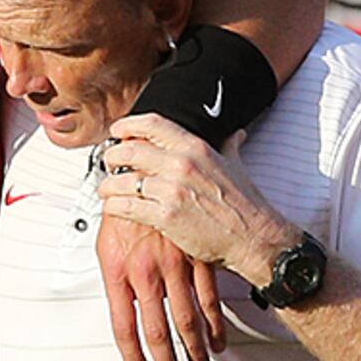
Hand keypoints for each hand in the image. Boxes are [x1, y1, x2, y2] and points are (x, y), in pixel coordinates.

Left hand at [95, 209, 223, 360]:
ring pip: (186, 320)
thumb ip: (117, 284)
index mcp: (118, 272)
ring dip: (194, 352)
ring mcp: (174, 265)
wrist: (145, 172)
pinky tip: (217, 344)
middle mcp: (146, 272)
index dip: (132, 356)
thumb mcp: (106, 247)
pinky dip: (214, 326)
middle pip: (157, 332)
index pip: (123, 327)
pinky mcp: (197, 257)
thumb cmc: (124, 214)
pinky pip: (209, 300)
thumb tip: (125, 316)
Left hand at [97, 114, 275, 276]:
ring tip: (106, 189)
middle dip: (112, 156)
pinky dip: (113, 206)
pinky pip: (124, 206)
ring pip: (121, 180)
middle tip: (109, 162)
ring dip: (108, 184)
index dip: (128, 125)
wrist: (253, 236)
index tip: (118, 130)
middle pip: (129, 150)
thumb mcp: (235, 165)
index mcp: (195, 148)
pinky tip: (113, 207)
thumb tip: (234, 134)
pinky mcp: (164, 216)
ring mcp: (172, 190)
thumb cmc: (245, 205)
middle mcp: (181, 164)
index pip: (152, 124)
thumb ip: (229, 145)